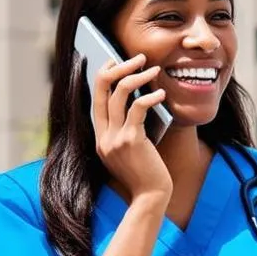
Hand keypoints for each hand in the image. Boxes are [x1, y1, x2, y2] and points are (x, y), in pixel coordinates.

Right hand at [91, 54, 171, 203]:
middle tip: (137, 57)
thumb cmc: (146, 175)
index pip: (95, 98)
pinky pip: (138, 107)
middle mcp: (102, 136)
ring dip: (137, 76)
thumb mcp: (129, 151)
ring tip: (154, 69)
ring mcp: (114, 138)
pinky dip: (150, 96)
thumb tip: (137, 100)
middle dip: (118, 67)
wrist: (150, 197)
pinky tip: (161, 93)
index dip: (103, 75)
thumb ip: (127, 130)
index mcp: (100, 138)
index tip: (114, 60)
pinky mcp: (131, 140)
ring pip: (119, 93)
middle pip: (102, 89)